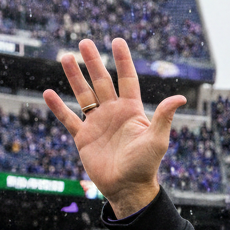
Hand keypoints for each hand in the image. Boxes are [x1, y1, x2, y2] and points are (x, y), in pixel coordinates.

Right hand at [42, 38, 185, 218]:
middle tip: (84, 42)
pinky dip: (58, 107)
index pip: (127, 80)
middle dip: (93, 62)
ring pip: (83, 95)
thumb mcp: (157, 139)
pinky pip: (69, 118)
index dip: (123, 61)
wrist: (128, 188)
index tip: (117, 41)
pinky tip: (48, 93)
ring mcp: (97, 124)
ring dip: (74, 77)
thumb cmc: (146, 165)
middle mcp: (114, 114)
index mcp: (132, 112)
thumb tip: (180, 98)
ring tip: (65, 57)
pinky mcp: (83, 138)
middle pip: (102, 82)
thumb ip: (164, 117)